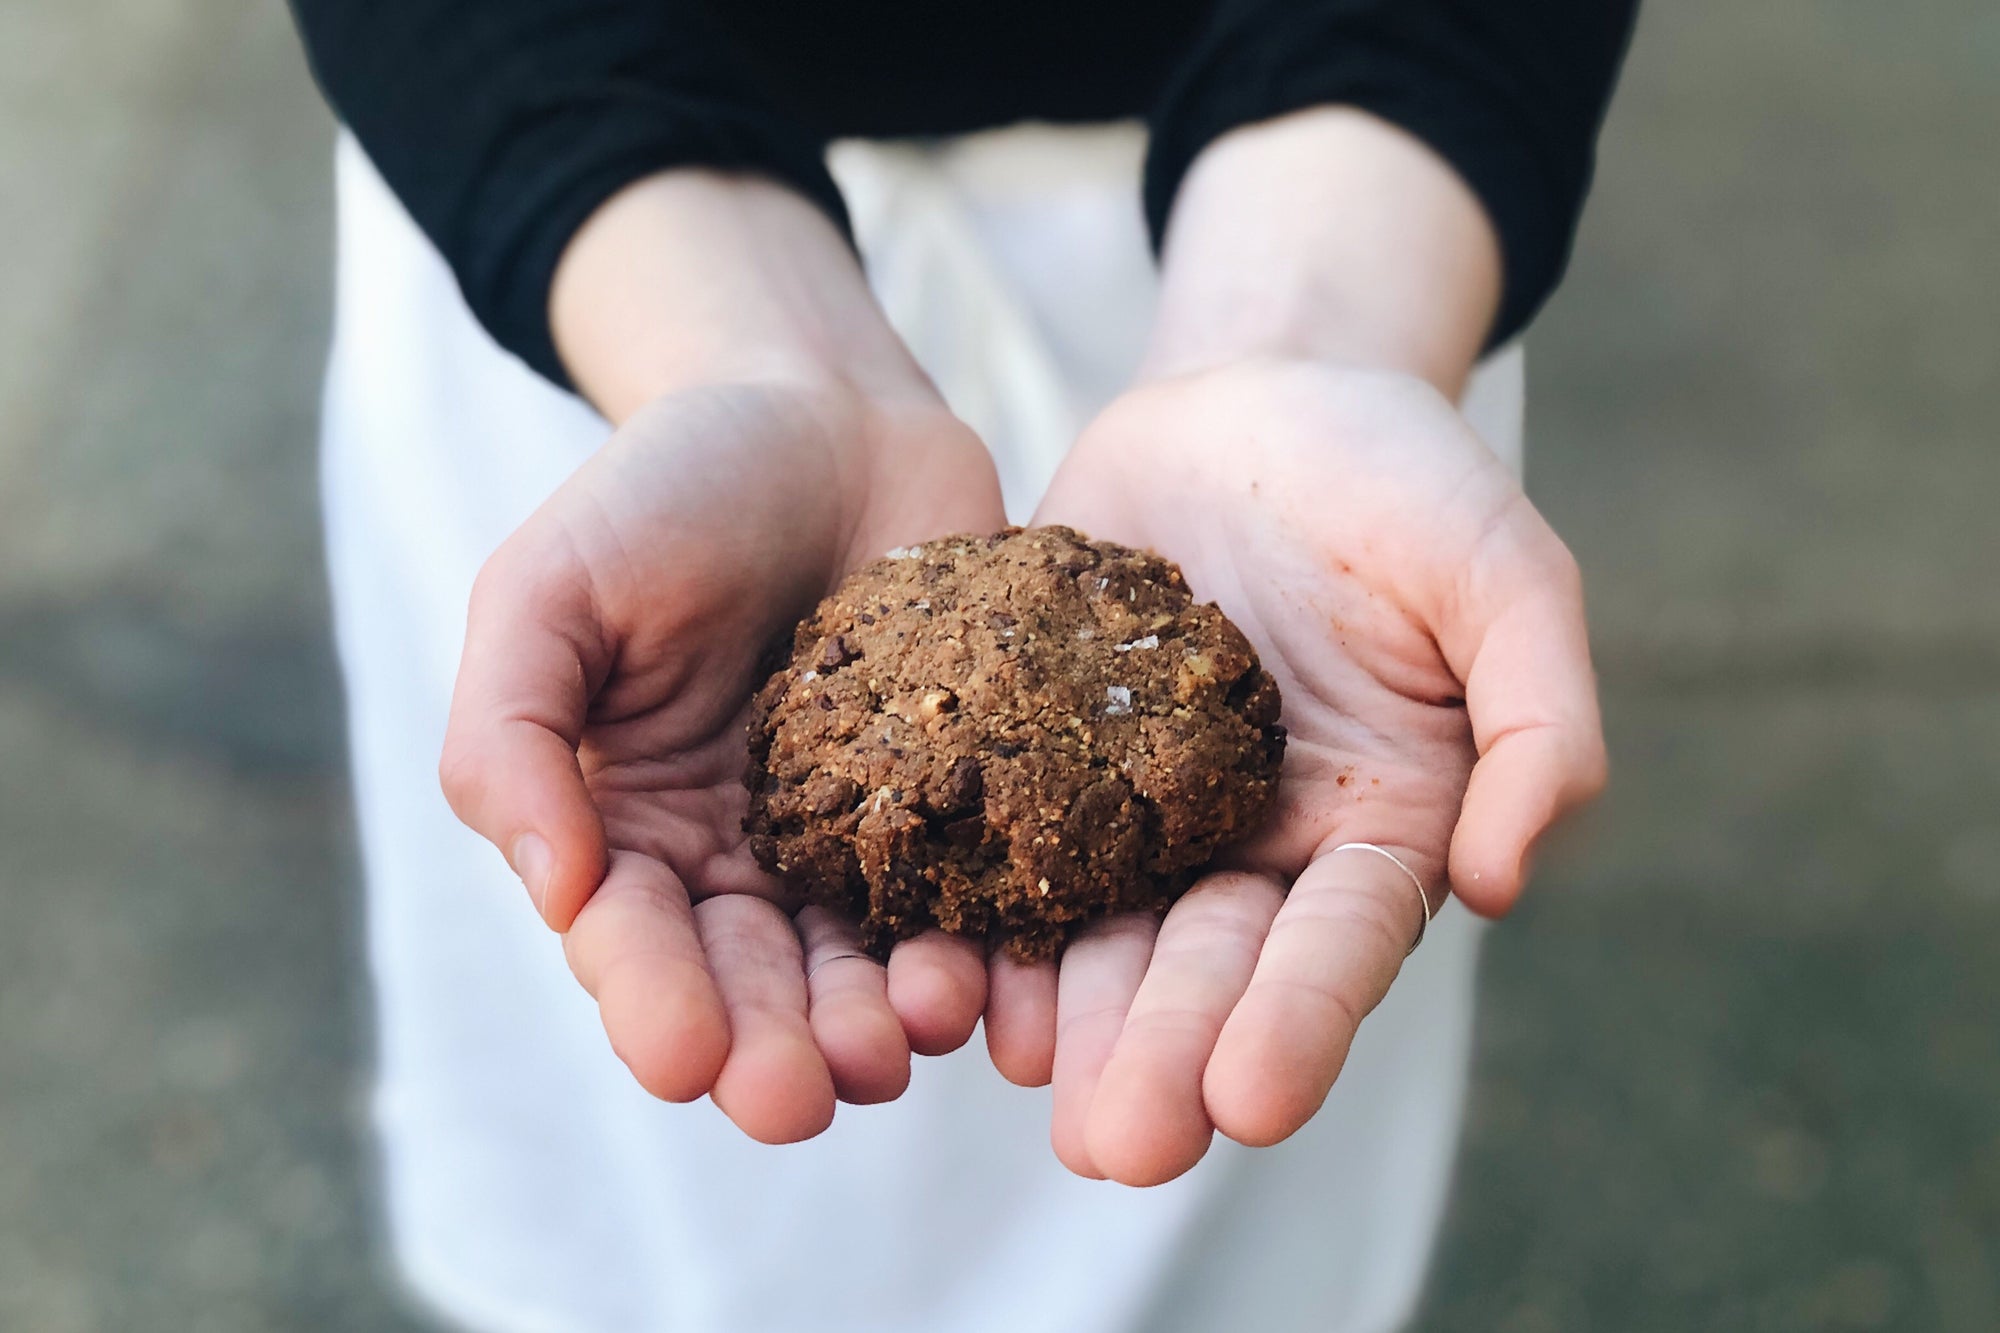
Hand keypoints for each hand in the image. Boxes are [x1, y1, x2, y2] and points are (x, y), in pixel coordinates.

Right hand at [440, 376, 1007, 1141]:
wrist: (822, 411)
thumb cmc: (667, 488)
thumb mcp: (547, 587)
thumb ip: (513, 733)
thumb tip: (557, 890)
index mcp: (626, 826)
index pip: (630, 943)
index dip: (653, 1004)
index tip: (688, 1058)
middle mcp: (737, 860)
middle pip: (750, 982)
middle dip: (771, 1047)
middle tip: (800, 1096)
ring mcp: (854, 841)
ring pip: (860, 965)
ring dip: (874, 1021)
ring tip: (902, 1042)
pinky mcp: (955, 806)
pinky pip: (969, 899)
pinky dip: (980, 951)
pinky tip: (988, 983)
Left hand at [982, 360, 1605, 1183]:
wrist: (1256, 397)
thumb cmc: (1401, 476)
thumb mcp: (1502, 567)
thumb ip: (1538, 714)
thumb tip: (1505, 880)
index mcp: (1378, 821)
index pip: (1343, 941)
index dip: (1301, 1021)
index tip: (1249, 1103)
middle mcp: (1258, 843)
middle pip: (1213, 964)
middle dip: (1169, 1054)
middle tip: (1116, 1146)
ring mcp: (1142, 807)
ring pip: (1106, 930)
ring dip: (1070, 1017)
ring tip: (1025, 1084)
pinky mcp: (1042, 754)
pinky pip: (1009, 839)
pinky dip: (983, 910)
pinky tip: (943, 970)